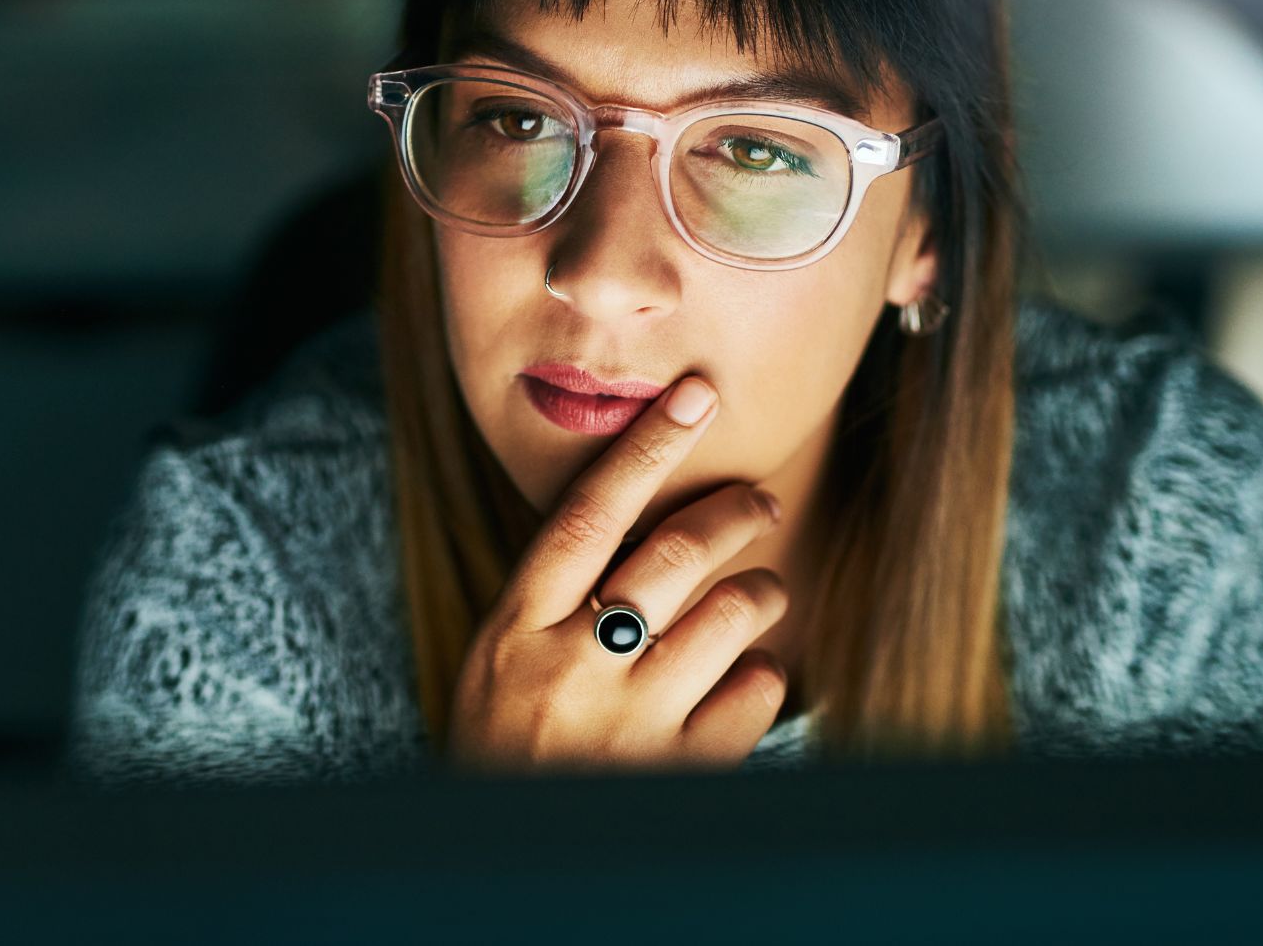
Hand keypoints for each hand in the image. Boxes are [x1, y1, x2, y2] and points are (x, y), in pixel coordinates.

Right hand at [446, 376, 789, 773]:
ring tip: (762, 595)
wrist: (506, 866)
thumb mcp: (499, 667)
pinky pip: (757, 691)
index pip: (587, 513)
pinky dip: (763, 675)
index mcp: (515, 630)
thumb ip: (552, 601)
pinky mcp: (682, 774)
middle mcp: (570, 669)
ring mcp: (629, 725)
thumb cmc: (505, 751)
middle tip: (758, 503)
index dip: (646, 447)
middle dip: (733, 512)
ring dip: (761, 593)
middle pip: (673, 553)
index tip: (695, 396)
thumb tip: (632, 515)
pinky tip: (744, 679)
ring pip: (731, 615)